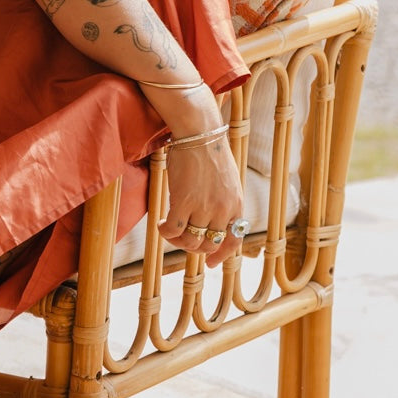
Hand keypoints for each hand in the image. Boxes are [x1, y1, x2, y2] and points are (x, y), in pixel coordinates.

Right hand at [157, 134, 245, 268]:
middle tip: (182, 238)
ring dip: (177, 241)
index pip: (234, 240)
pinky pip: (174, 230)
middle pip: (209, 244)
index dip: (222, 255)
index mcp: (236, 205)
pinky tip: (161, 224)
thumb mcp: (227, 182)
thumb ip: (223, 203)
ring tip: (169, 229)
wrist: (200, 134)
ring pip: (191, 241)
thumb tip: (211, 223)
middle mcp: (223, 210)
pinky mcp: (184, 202)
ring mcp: (204, 207)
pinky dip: (165, 232)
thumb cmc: (210, 153)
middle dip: (195, 247)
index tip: (211, 263)